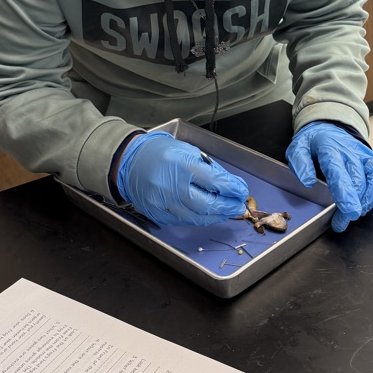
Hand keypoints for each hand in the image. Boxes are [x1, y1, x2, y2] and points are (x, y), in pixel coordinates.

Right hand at [116, 131, 248, 227]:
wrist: (130, 162)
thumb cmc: (160, 153)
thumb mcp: (189, 151)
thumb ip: (211, 169)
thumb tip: (233, 184)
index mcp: (181, 165)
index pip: (215, 182)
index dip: (232, 189)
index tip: (241, 191)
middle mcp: (171, 186)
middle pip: (207, 205)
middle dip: (227, 207)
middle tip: (238, 205)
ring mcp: (163, 203)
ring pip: (197, 217)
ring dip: (216, 216)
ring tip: (226, 211)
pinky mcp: (157, 214)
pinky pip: (184, 221)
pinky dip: (199, 218)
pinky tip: (208, 213)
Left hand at [286, 121, 372, 231]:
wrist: (330, 130)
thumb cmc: (315, 144)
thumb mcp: (298, 148)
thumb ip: (300, 163)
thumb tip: (307, 181)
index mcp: (329, 147)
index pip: (337, 169)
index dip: (344, 191)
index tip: (347, 209)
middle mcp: (350, 151)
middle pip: (358, 179)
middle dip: (354, 203)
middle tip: (342, 222)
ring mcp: (366, 155)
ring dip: (367, 200)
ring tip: (354, 212)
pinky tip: (365, 201)